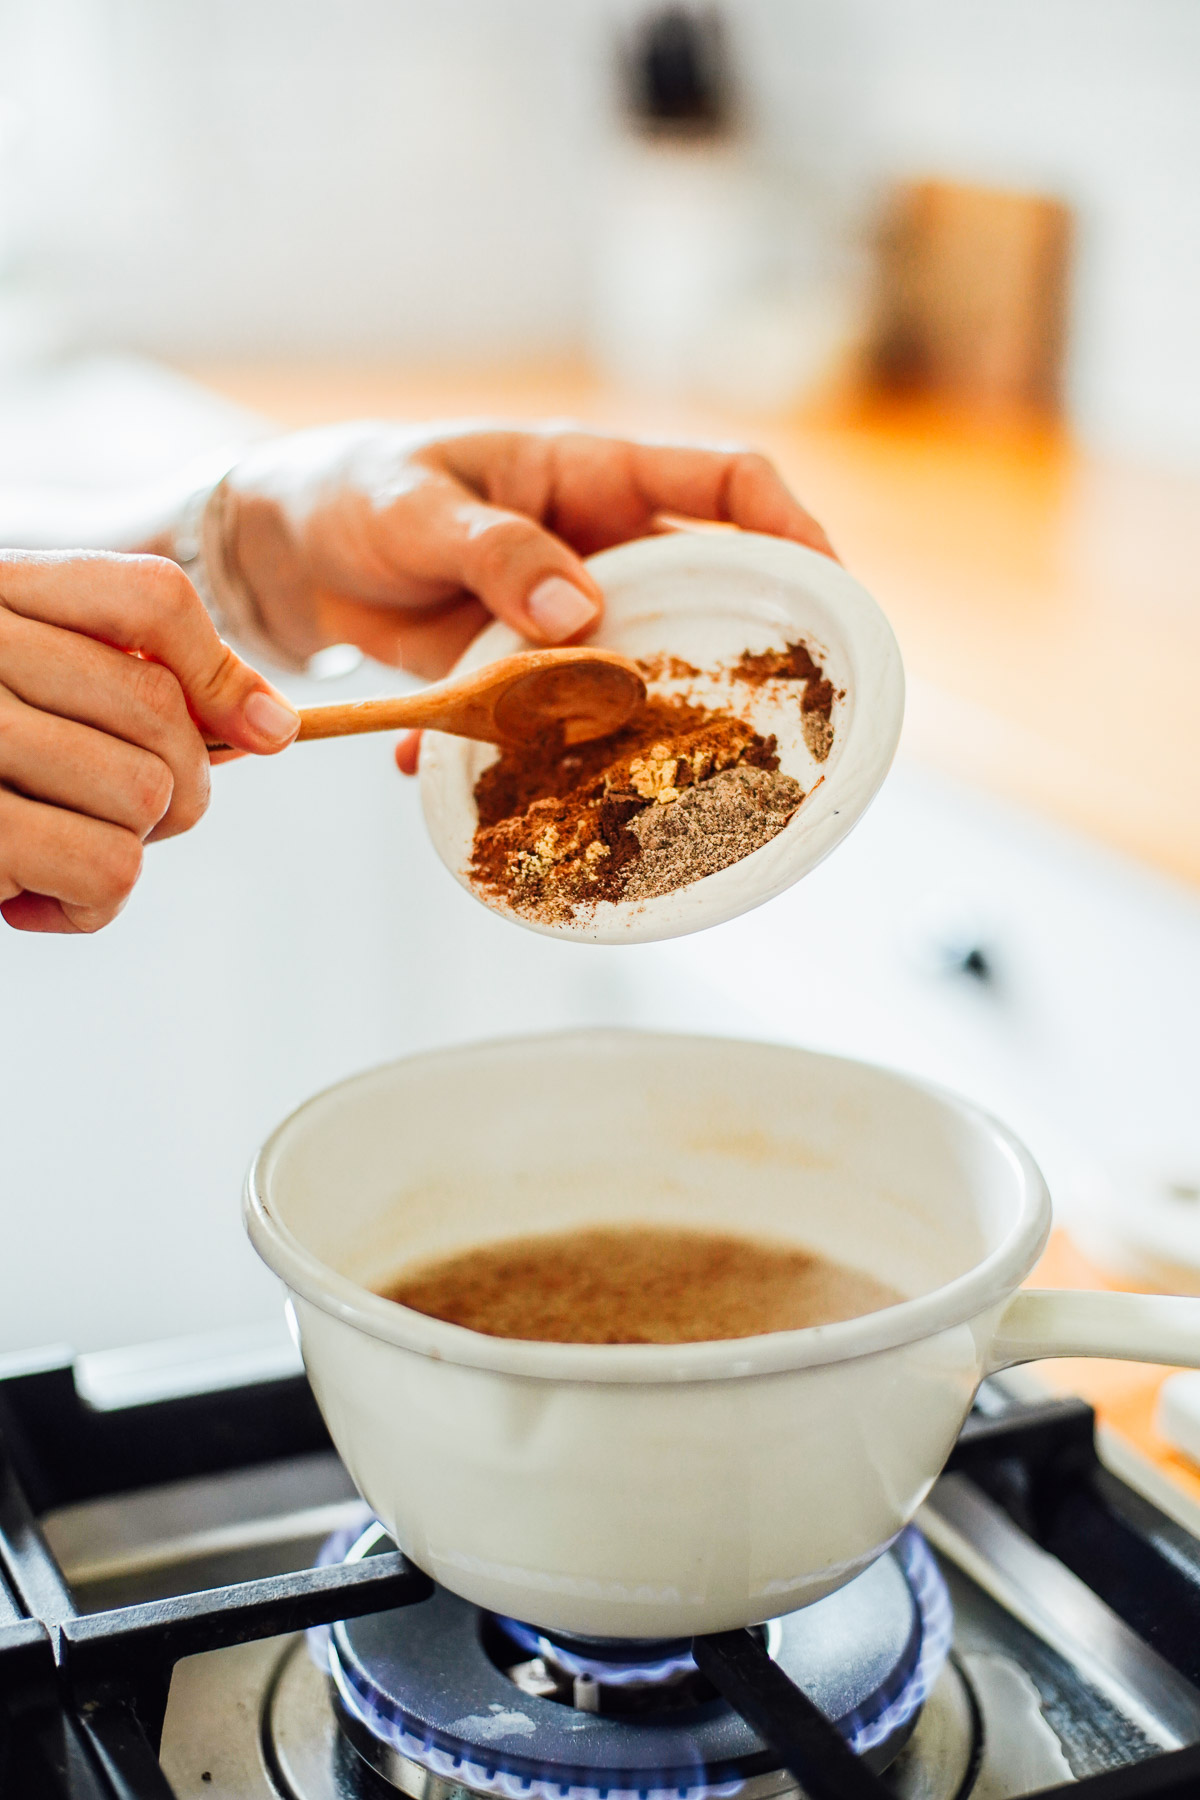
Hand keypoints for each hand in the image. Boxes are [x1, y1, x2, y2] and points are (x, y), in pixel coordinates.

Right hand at [0, 551, 299, 933]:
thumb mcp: (35, 706)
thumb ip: (129, 689)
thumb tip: (271, 725)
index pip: (148, 597)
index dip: (221, 673)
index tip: (263, 732)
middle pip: (161, 709)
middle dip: (181, 790)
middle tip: (127, 822)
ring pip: (146, 793)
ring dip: (125, 850)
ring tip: (53, 854)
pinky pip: (107, 867)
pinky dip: (88, 906)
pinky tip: (30, 900)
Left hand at [218, 423, 835, 760]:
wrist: (291, 546)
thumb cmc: (360, 491)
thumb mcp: (415, 509)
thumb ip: (494, 553)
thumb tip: (579, 613)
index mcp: (590, 478)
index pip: (724, 484)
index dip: (792, 527)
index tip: (832, 588)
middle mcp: (597, 549)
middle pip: (702, 595)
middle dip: (741, 653)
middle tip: (773, 719)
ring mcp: (565, 616)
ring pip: (634, 672)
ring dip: (630, 727)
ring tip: (639, 781)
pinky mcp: (523, 671)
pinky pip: (550, 719)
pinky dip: (520, 758)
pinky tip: (472, 782)